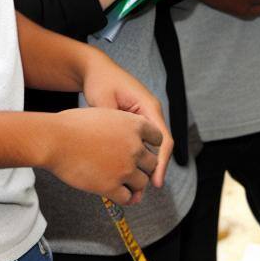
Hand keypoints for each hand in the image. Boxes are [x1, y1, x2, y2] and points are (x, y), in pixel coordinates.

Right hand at [41, 107, 162, 206]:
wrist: (56, 139)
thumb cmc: (74, 125)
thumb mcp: (107, 115)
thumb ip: (123, 128)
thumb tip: (129, 140)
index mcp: (136, 125)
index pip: (158, 139)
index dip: (150, 146)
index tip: (142, 151)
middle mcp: (135, 147)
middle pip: (152, 163)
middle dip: (143, 167)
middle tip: (132, 170)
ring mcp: (125, 168)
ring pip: (142, 182)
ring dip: (134, 184)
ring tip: (124, 183)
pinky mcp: (111, 186)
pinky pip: (127, 197)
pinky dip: (124, 197)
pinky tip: (116, 194)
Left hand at [80, 50, 172, 187]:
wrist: (96, 70)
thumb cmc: (101, 82)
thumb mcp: (105, 101)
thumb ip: (113, 123)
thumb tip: (117, 146)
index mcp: (149, 107)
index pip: (163, 139)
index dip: (162, 163)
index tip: (156, 182)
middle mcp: (150, 112)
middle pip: (161, 146)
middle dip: (155, 168)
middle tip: (143, 191)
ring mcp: (143, 116)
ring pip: (151, 145)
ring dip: (146, 164)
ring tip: (135, 186)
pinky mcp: (134, 120)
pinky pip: (142, 141)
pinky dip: (137, 156)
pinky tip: (127, 169)